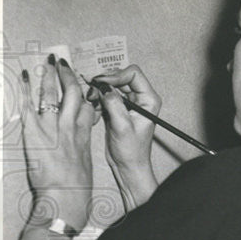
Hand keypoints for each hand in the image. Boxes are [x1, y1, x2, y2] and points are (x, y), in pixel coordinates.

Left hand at [19, 56, 94, 229]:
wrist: (65, 197)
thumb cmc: (76, 187)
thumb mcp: (84, 163)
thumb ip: (80, 147)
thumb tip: (77, 143)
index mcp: (84, 135)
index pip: (87, 106)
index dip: (85, 92)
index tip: (82, 83)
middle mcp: (70, 127)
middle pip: (73, 94)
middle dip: (69, 75)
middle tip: (64, 63)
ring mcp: (52, 128)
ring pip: (52, 95)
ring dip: (49, 76)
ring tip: (48, 62)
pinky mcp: (35, 133)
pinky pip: (29, 106)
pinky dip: (25, 90)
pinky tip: (24, 77)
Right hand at [89, 65, 160, 209]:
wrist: (128, 166)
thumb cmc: (132, 151)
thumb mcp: (123, 127)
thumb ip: (115, 104)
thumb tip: (104, 87)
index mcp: (149, 100)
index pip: (134, 73)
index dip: (116, 75)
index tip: (101, 83)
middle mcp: (141, 98)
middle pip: (120, 76)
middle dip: (105, 81)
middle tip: (92, 90)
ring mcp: (128, 102)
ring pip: (111, 85)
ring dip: (99, 89)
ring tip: (91, 99)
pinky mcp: (117, 107)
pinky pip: (105, 94)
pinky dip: (97, 97)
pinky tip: (94, 106)